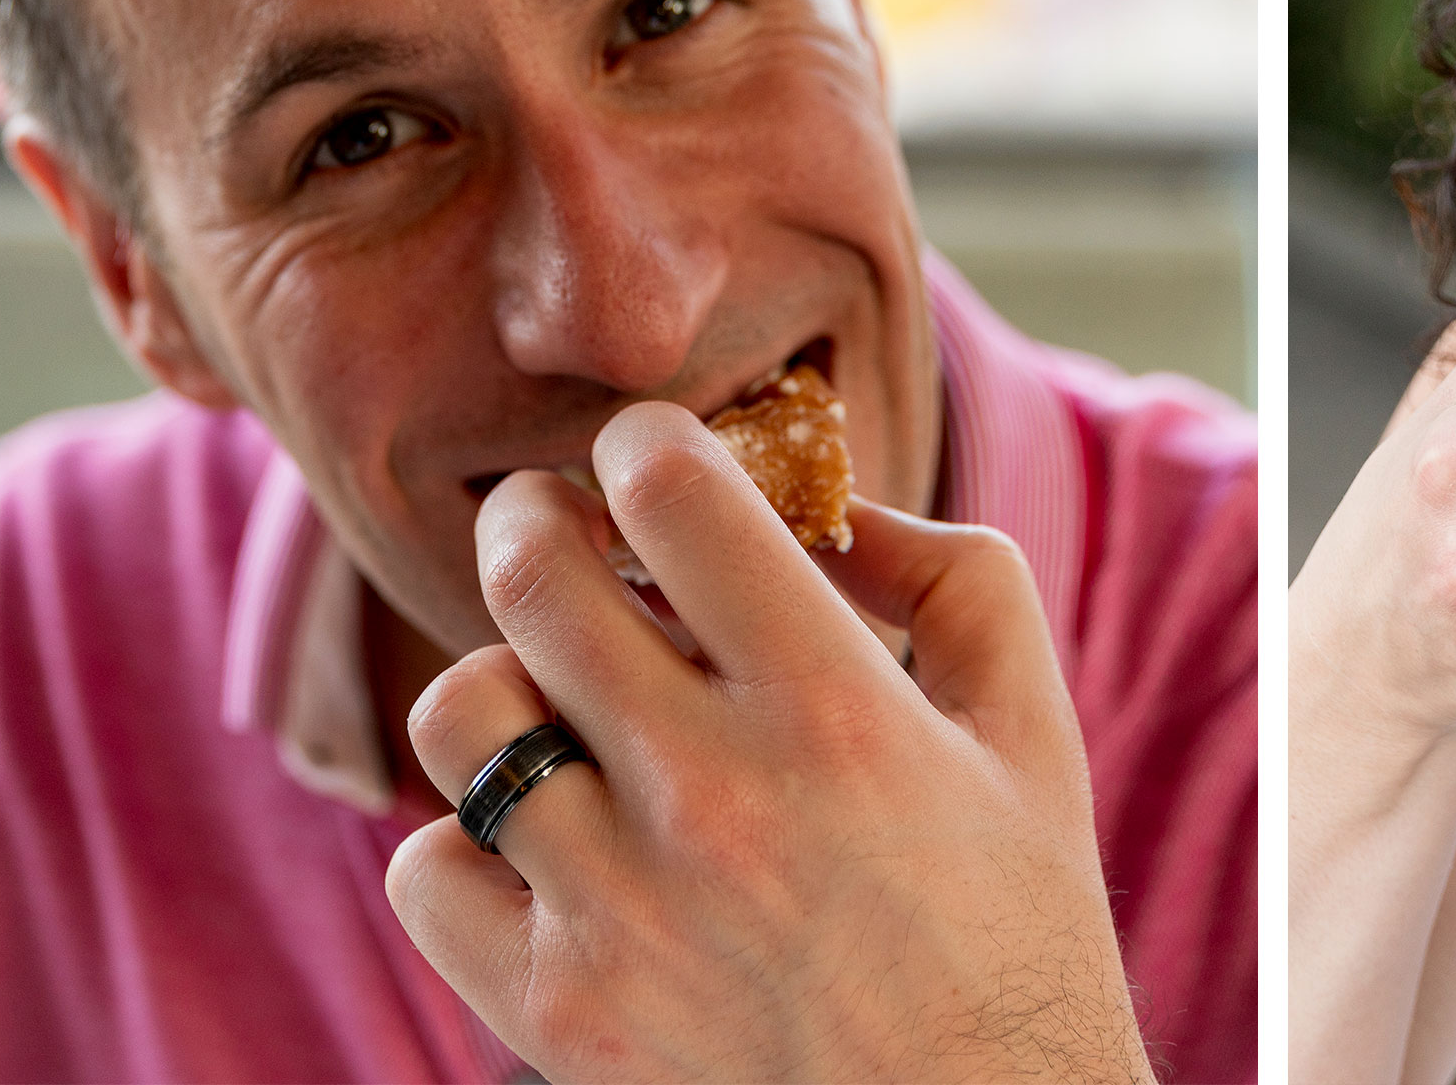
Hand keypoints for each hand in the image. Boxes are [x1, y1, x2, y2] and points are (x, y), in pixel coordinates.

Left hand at [384, 402, 1150, 1084]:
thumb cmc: (1015, 922)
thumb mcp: (1030, 723)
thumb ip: (946, 571)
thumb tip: (821, 503)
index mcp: (834, 707)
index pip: (672, 490)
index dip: (647, 441)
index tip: (654, 457)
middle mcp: (711, 797)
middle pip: (530, 573)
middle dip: (534, 516)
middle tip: (559, 529)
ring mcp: (617, 911)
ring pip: (462, 711)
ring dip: (509, 681)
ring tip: (565, 706)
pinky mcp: (554, 1014)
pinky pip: (425, 867)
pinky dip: (473, 840)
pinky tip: (553, 842)